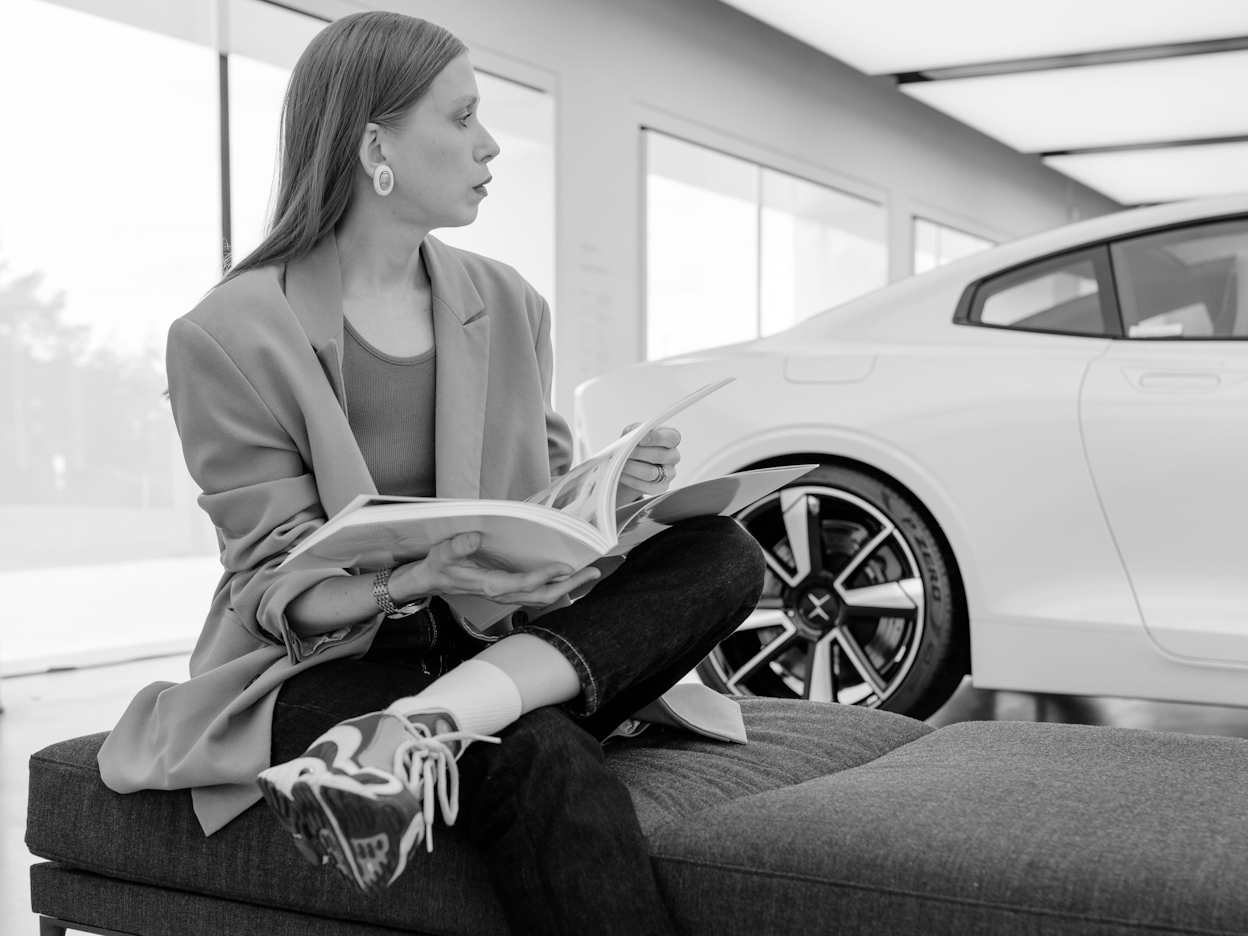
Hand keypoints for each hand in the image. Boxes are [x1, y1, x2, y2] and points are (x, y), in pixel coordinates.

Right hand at [390, 531, 599, 607]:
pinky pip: (537, 595)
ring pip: (542, 597)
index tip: (565, 567)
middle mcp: (502, 594)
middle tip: (593, 573)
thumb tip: (474, 538)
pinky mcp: (509, 592)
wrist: (431, 581)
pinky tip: (568, 579)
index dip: (545, 577)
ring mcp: (507, 596)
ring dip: (567, 588)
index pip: (523, 584)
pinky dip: (556, 588)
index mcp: (490, 585)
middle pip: (542, 595)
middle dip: (569, 585)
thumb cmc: (439, 565)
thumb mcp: (443, 552)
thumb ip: (458, 546)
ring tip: (589, 575)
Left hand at [618, 423, 680, 501]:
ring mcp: (670, 473)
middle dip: (638, 453)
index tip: (640, 439)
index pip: (671, 438)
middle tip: (622, 452)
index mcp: (671, 439)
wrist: (632, 466)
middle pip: (659, 455)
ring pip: (651, 473)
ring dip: (631, 468)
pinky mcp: (662, 487)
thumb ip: (634, 430)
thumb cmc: (636, 446)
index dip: (656, 438)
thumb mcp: (634, 433)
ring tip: (618, 464)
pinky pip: (647, 486)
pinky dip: (631, 480)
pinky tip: (621, 475)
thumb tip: (630, 435)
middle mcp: (674, 456)